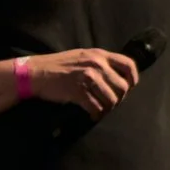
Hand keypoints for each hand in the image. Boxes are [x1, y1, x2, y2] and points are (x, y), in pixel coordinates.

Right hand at [23, 48, 139, 118]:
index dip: (133, 79)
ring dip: (106, 108)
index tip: (129, 87)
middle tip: (108, 103)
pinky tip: (90, 114)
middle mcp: (96, 64)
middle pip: (122, 87)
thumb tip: (115, 77)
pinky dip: (95, 114)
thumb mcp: (81, 56)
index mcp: (99, 54)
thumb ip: (98, 63)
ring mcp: (88, 78)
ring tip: (99, 109)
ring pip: (111, 100)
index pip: (128, 65)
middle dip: (118, 98)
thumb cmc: (57, 66)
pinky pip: (96, 108)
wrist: (36, 72)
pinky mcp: (79, 91)